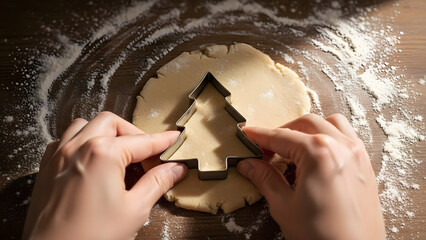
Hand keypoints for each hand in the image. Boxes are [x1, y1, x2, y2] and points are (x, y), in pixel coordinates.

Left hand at [23, 112, 186, 239]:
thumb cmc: (90, 237)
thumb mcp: (134, 210)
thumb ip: (157, 183)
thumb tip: (174, 169)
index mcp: (102, 154)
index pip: (142, 141)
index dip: (162, 141)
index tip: (174, 140)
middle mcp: (78, 148)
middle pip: (113, 124)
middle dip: (133, 134)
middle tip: (148, 153)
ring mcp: (58, 156)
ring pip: (86, 126)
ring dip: (106, 133)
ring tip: (120, 153)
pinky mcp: (47, 169)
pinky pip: (65, 140)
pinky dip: (82, 141)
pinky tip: (91, 159)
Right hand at [237, 113, 385, 239]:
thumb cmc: (321, 236)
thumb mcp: (284, 206)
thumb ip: (265, 178)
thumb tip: (248, 164)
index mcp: (318, 153)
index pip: (281, 137)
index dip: (259, 136)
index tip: (247, 135)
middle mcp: (341, 146)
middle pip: (304, 124)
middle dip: (282, 132)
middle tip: (265, 150)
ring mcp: (357, 154)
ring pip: (330, 123)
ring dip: (308, 130)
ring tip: (293, 149)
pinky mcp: (365, 166)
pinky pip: (347, 136)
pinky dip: (329, 136)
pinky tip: (317, 155)